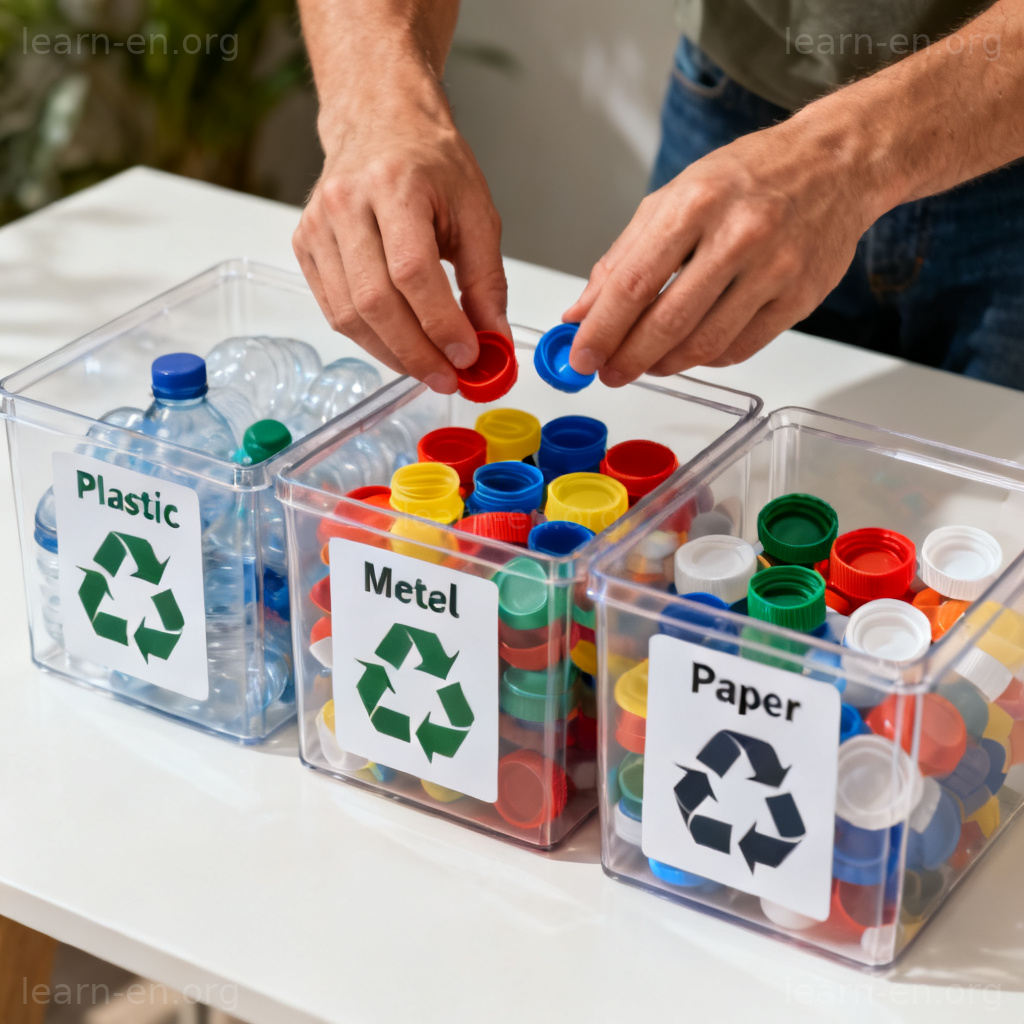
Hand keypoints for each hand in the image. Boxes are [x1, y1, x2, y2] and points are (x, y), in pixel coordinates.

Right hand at [293, 77, 508, 393]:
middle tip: (447, 377)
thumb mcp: (476, 211)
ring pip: (349, 314)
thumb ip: (487, 279)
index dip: (440, 323)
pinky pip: (334, 309)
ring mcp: (318, 226)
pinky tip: (398, 347)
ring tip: (427, 369)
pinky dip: (368, 338)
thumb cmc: (430, 161)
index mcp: (394, 185)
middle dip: (415, 352)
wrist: (380, 120)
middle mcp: (346, 203)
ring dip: (392, 354)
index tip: (467, 355)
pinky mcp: (305, 245)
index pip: (412, 272)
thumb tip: (492, 338)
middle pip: (375, 301)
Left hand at [563, 113, 889, 385]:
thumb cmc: (750, 177)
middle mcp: (738, 236)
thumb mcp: (675, 198)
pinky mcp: (799, 298)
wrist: (837, 163)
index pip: (633, 284)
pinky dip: (705, 359)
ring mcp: (774, 269)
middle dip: (628, 358)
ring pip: (704, 344)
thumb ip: (623, 257)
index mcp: (696, 203)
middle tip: (608, 372)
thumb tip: (582, 311)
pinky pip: (740, 349)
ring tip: (645, 364)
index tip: (581, 356)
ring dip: (664, 365)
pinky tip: (689, 352)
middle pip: (667, 322)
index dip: (601, 330)